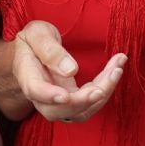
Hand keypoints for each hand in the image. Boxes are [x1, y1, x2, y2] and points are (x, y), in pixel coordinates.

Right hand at [0, 22, 124, 123]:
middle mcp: (42, 97)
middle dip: (85, 99)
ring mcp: (58, 103)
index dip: (49, 96)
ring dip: (102, 93)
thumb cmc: (32, 41)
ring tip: (117, 69)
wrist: (33, 52)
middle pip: (61, 109)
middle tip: (107, 79)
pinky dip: (105, 89)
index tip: (65, 95)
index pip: (35, 91)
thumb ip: (49, 49)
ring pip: (80, 111)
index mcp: (28, 76)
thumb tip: (70, 70)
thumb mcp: (36, 34)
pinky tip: (115, 70)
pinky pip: (90, 104)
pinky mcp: (73, 102)